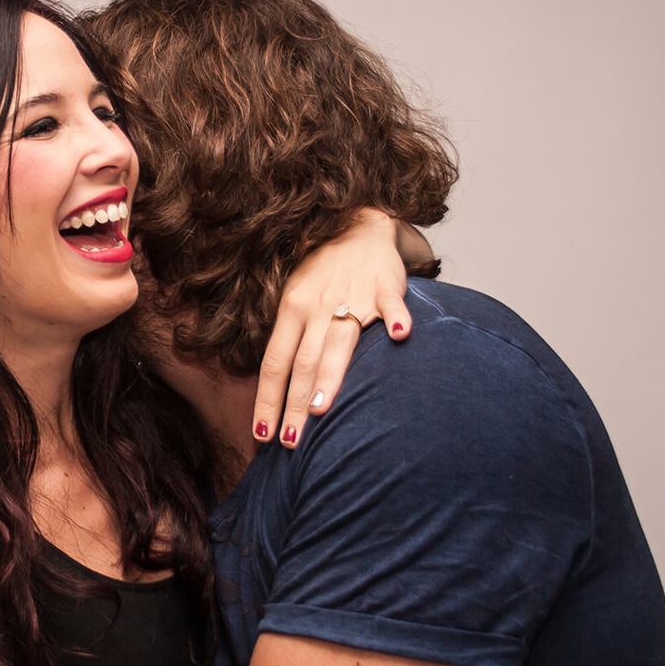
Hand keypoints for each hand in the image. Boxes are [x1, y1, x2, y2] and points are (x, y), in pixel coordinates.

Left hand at [252, 209, 416, 448]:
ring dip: (329, 376)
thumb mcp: (294, 298)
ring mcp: (352, 296)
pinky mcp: (385, 288)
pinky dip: (398, 319)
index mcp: (291, 310)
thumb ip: (290, 339)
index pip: (274, 363)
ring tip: (321, 410)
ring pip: (338, 341)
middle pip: (302, 361)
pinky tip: (402, 337)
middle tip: (290, 441)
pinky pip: (392, 304)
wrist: (358, 224)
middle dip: (294, 404)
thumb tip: (276, 390)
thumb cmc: (323, 272)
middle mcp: (317, 306)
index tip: (262, 434)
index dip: (268, 399)